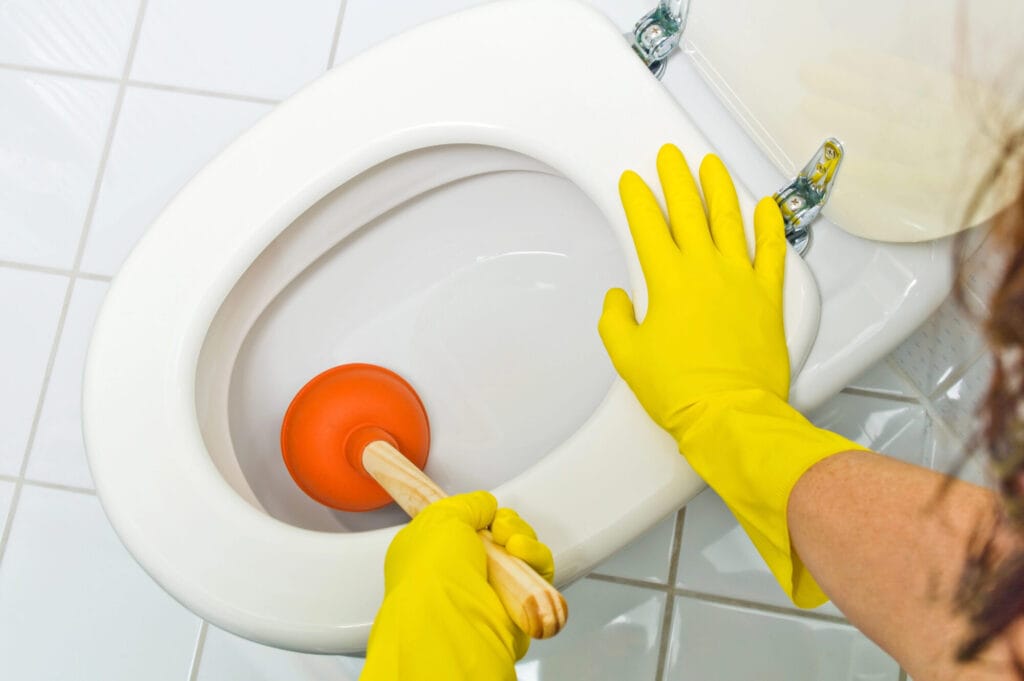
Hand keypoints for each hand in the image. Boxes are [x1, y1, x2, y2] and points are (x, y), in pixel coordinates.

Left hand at [361, 491, 553, 680]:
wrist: (451, 620)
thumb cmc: (433, 572)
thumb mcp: (442, 518)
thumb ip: (468, 504)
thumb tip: (485, 505)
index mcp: (434, 552)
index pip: (464, 525)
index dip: (478, 513)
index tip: (482, 510)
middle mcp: (462, 571)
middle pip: (499, 534)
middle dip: (505, 522)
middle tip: (498, 528)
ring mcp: (491, 588)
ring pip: (521, 550)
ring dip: (521, 537)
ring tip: (511, 543)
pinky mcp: (517, 603)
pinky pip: (538, 571)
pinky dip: (534, 558)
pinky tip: (521, 554)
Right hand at [598, 143, 788, 440]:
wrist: (728, 412)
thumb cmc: (679, 389)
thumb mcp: (625, 355)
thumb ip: (615, 319)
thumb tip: (618, 299)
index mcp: (667, 281)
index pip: (648, 226)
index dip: (638, 199)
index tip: (633, 182)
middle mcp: (705, 270)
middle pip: (688, 211)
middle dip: (676, 178)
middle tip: (670, 157)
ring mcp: (740, 280)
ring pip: (730, 220)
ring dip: (719, 188)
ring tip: (711, 165)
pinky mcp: (767, 297)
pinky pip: (772, 251)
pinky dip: (770, 226)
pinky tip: (766, 207)